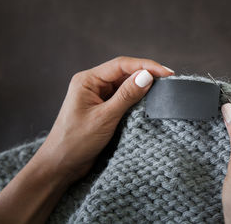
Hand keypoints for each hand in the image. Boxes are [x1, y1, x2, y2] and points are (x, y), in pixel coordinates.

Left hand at [32, 56, 173, 182]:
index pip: (121, 65)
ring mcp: (98, 96)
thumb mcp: (104, 118)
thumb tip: (147, 76)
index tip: (166, 72)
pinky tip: (148, 102)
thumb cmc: (75, 142)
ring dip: (142, 87)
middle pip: (125, 72)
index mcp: (87, 80)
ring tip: (162, 90)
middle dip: (146, 75)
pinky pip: (124, 98)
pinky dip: (137, 99)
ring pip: (125, 85)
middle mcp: (93, 84)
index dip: (146, 66)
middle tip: (169, 81)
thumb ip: (126, 96)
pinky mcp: (104, 108)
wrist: (61, 165)